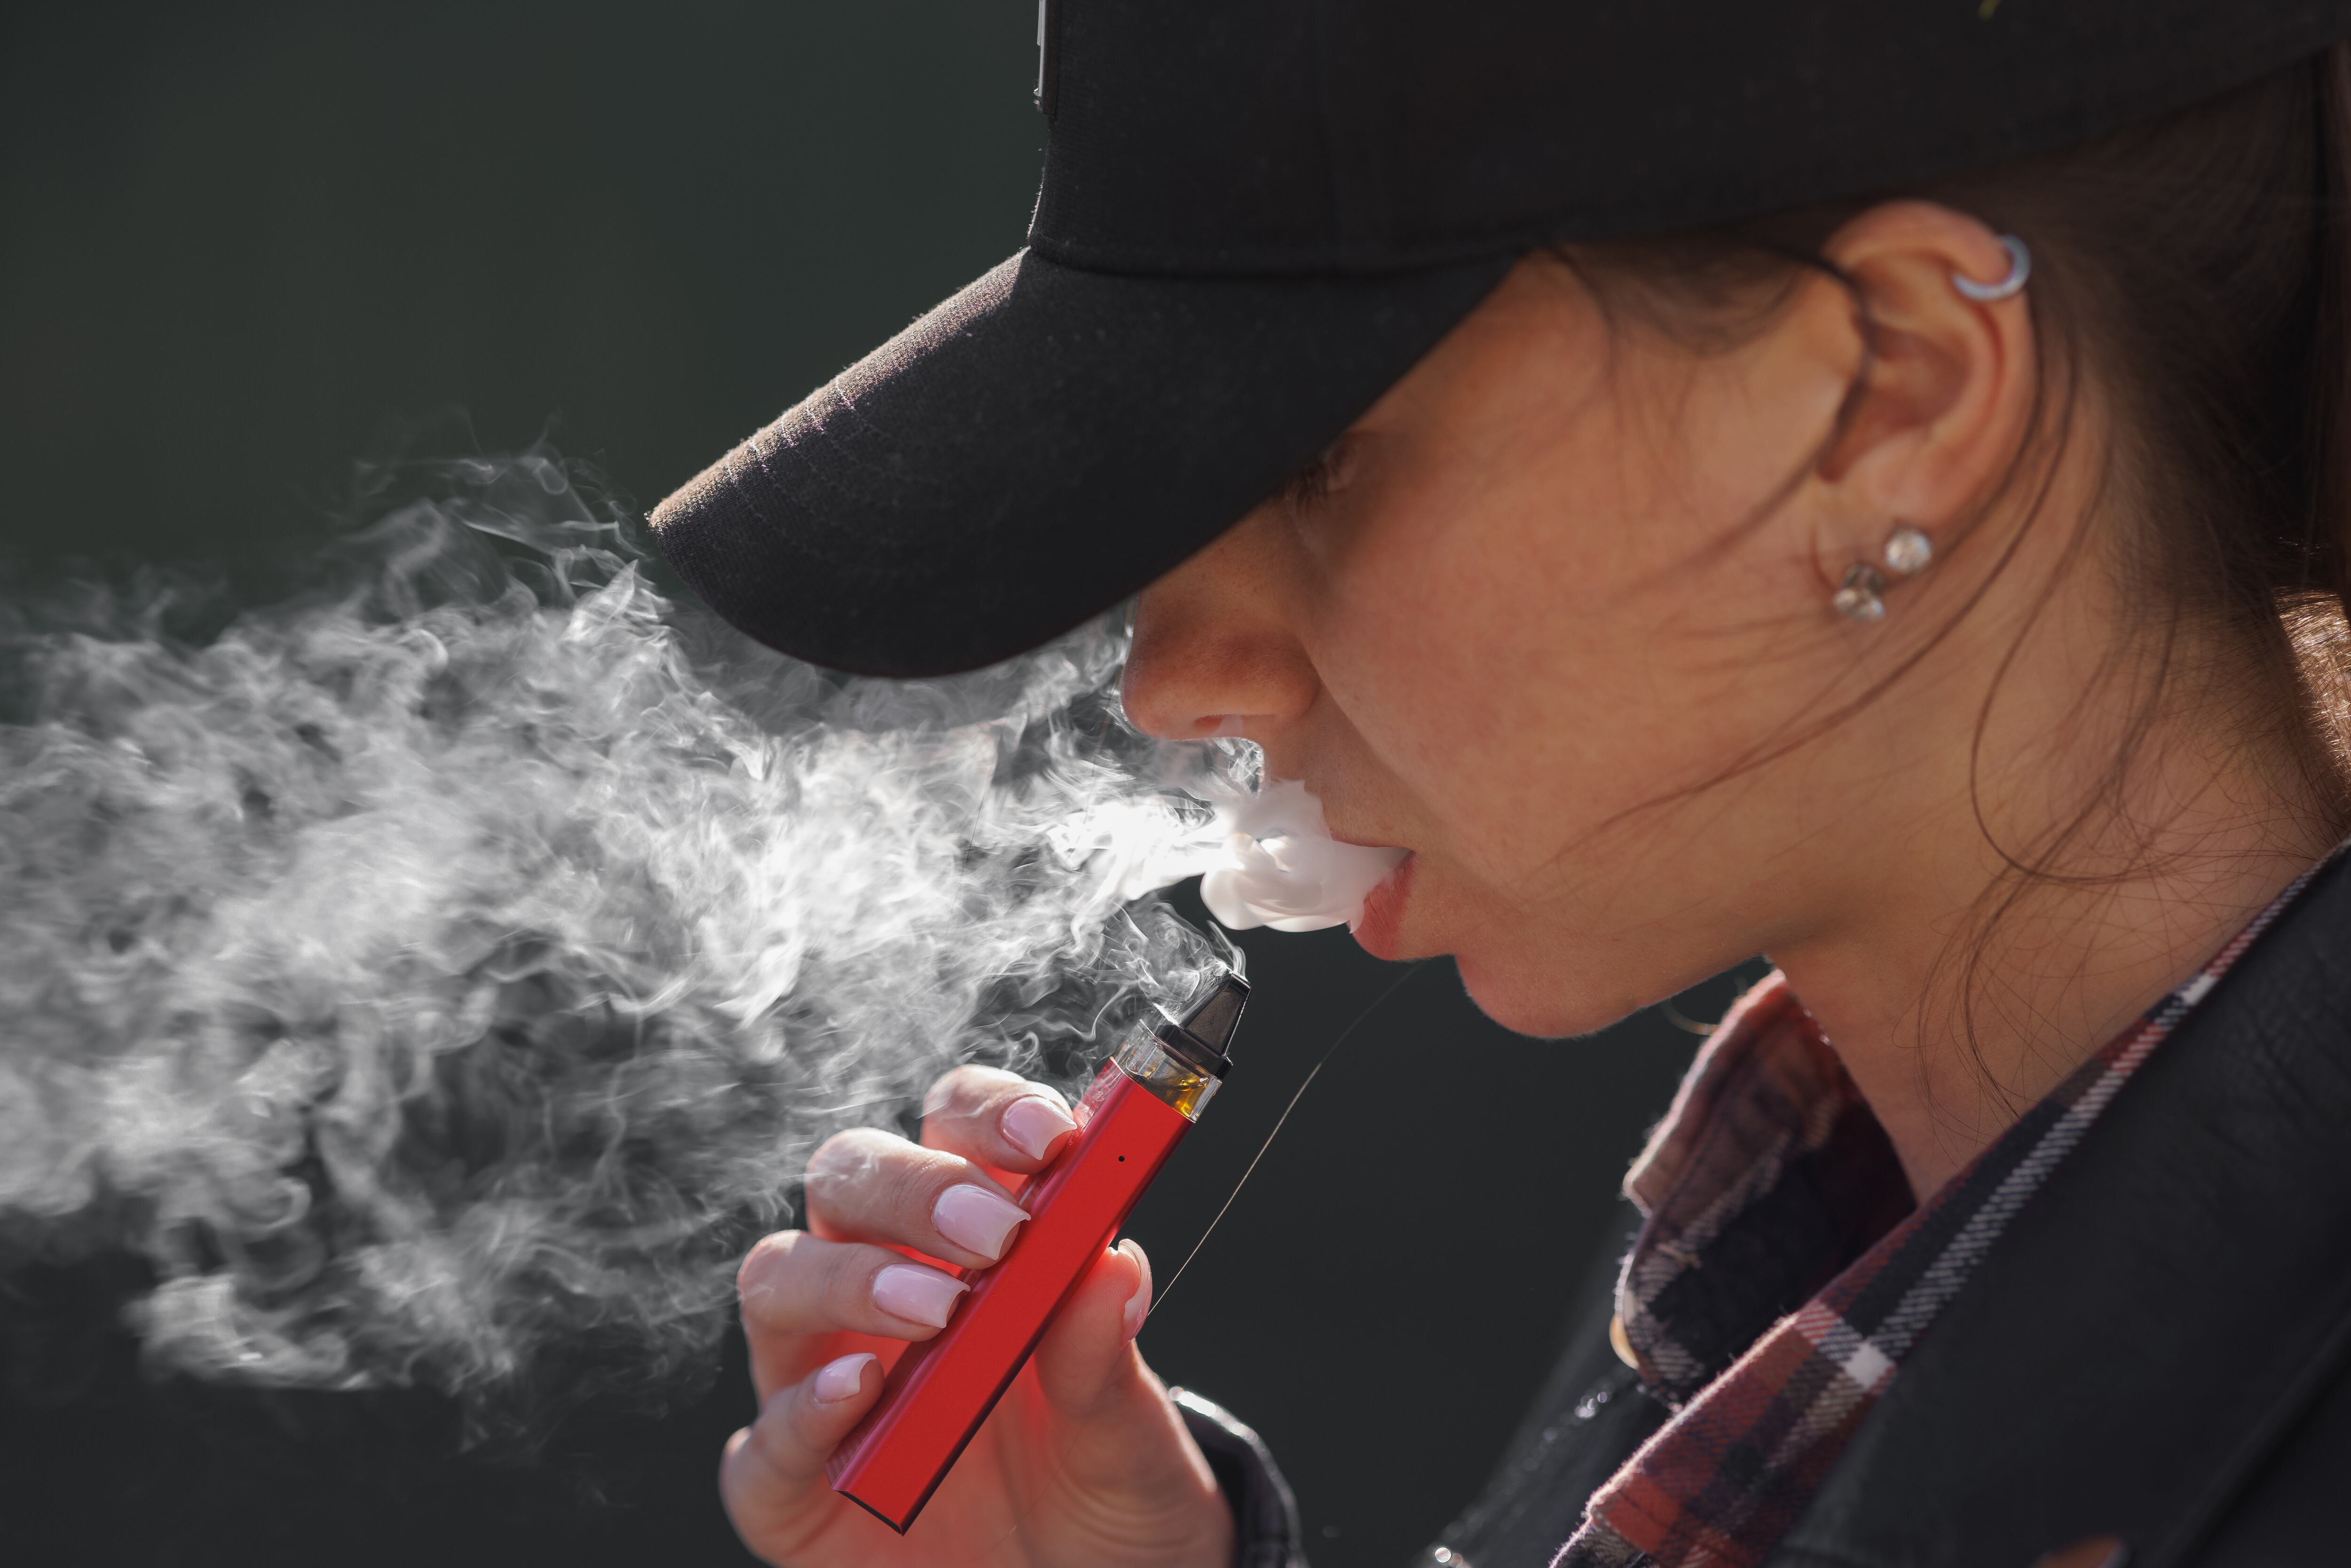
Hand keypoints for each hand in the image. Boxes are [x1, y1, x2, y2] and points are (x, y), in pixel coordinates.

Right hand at [721, 1065, 1236, 1567]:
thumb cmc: (1109, 1492)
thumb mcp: (1132, 1431)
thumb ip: (1109, 1355)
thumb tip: (1116, 1262)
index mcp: (973, 1238)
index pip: (952, 1125)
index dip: (987, 1111)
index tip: (1050, 1137)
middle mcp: (884, 1286)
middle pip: (849, 1177)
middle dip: (914, 1186)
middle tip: (996, 1234)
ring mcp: (827, 1379)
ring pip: (778, 1278)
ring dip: (850, 1277)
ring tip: (936, 1312)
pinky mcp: (792, 1487)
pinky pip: (765, 1437)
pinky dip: (804, 1409)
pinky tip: (864, 1391)